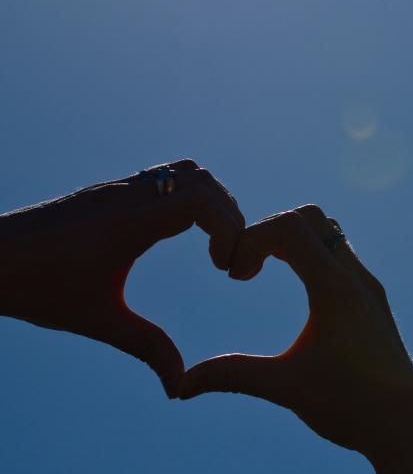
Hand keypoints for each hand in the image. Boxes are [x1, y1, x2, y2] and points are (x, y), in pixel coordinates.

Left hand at [0, 160, 243, 396]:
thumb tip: (179, 385)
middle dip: (227, 215)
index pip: (201, 199)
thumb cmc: (39, 288)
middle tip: (223, 259)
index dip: (229, 227)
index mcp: (132, 221)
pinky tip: (175, 232)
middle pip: (202, 180)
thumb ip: (145, 346)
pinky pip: (163, 175)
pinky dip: (186, 195)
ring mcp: (119, 187)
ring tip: (209, 241)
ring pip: (184, 170)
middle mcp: (130, 194)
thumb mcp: (97, 319)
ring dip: (209, 200)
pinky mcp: (109, 190)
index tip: (222, 269)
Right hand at [179, 205, 412, 471]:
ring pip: (328, 231)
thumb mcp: (285, 387)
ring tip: (264, 272)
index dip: (252, 238)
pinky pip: (339, 253)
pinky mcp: (372, 297)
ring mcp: (368, 284)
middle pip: (309, 216)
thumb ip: (232, 376)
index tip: (234, 276)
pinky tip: (295, 287)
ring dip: (291, 240)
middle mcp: (356, 276)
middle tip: (246, 269)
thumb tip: (180, 386)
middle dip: (269, 231)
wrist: (409, 430)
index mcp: (335, 288)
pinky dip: (310, 255)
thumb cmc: (350, 409)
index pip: (289, 225)